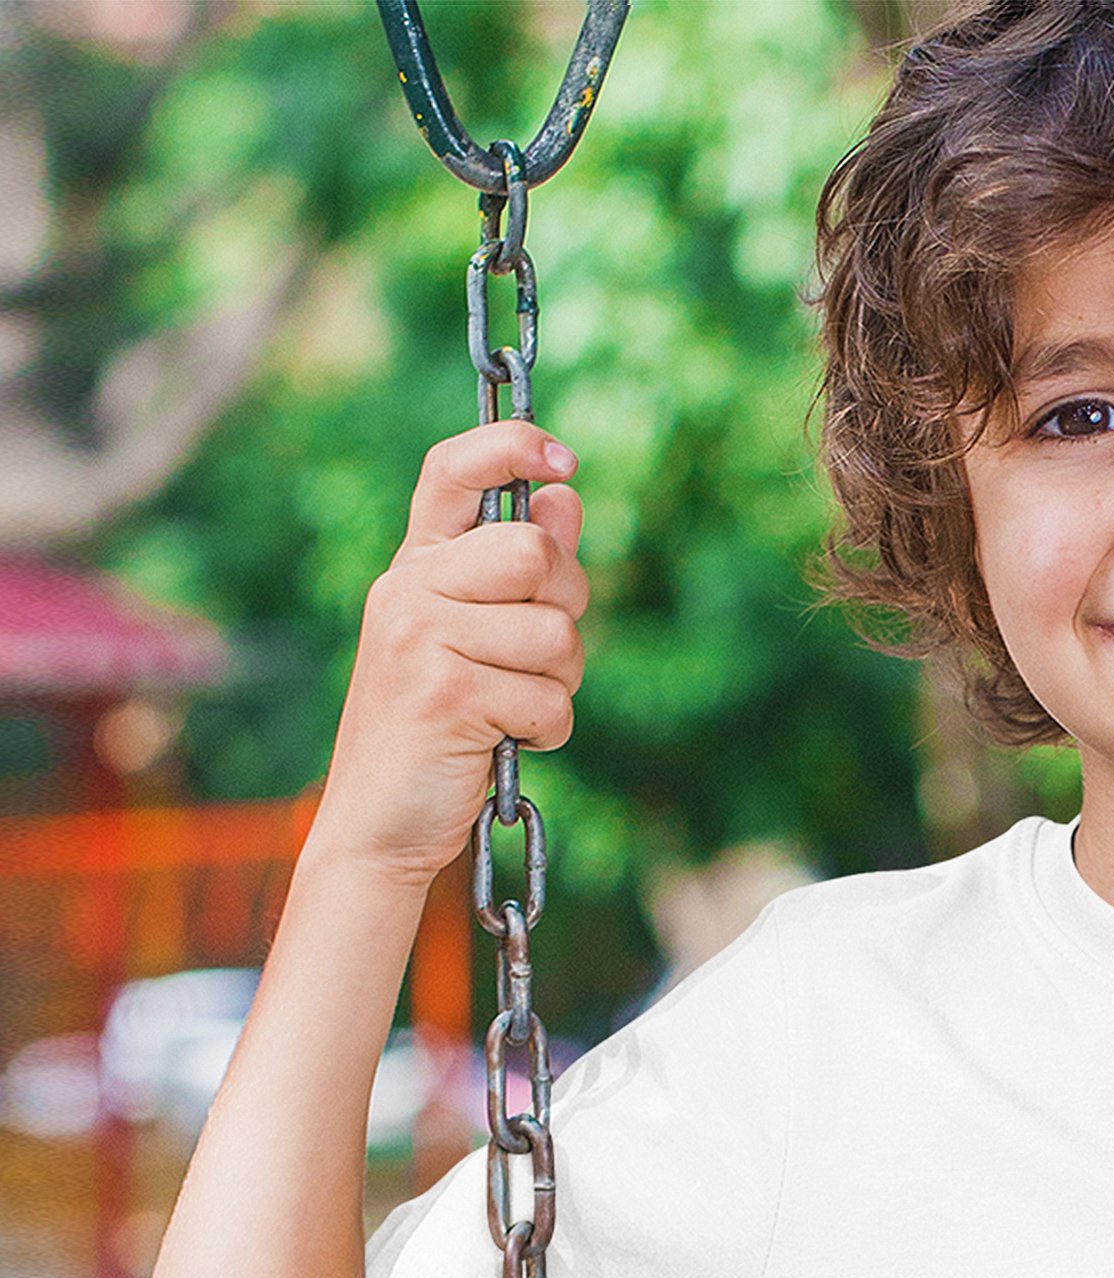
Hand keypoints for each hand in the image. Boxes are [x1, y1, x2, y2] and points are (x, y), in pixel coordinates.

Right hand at [308, 417, 588, 888]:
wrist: (378, 824)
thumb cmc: (435, 733)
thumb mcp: (473, 640)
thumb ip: (517, 575)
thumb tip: (565, 496)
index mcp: (414, 567)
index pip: (450, 470)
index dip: (510, 446)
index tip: (563, 459)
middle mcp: (408, 588)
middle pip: (536, 551)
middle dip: (565, 608)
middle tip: (535, 658)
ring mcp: (421, 637)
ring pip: (556, 632)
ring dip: (558, 683)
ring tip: (508, 710)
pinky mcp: (446, 692)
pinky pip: (551, 698)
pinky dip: (547, 731)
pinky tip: (504, 743)